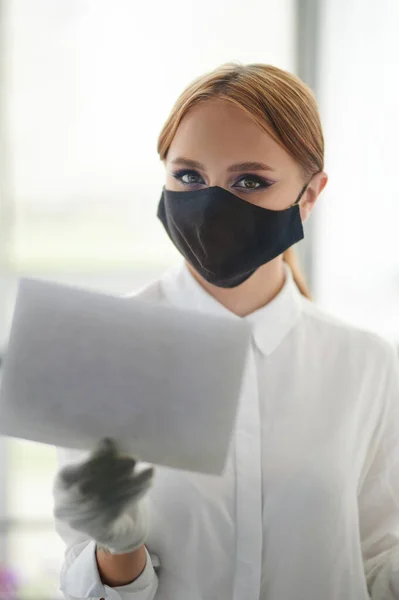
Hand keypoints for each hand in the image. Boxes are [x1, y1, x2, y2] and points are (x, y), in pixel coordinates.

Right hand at [53, 438, 153, 554]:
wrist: (118, 523)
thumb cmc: (106, 486)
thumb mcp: (102, 468)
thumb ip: (102, 458)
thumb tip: (108, 442)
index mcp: (62, 483)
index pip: (72, 472)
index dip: (91, 460)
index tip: (111, 444)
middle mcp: (64, 505)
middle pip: (88, 487)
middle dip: (112, 471)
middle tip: (133, 459)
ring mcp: (79, 522)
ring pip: (105, 500)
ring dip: (128, 483)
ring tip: (147, 470)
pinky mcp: (98, 532)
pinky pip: (116, 511)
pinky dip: (133, 495)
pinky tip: (147, 482)